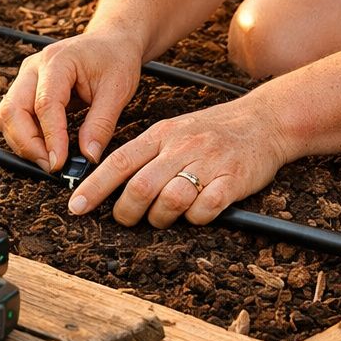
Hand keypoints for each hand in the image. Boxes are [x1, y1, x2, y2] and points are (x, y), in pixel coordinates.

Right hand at [0, 32, 143, 172]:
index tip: (60, 163)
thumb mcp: (118, 90)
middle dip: (27, 144)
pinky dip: (25, 136)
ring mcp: (26, 77)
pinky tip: (46, 147)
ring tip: (50, 159)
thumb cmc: (116, 59)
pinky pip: (14, 116)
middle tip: (52, 166)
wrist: (110, 42)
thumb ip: (101, 124)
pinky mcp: (26, 88)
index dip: (50, 138)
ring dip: (23, 142)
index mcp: (58, 61)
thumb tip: (88, 156)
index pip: (45, 104)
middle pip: (12, 110)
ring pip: (7, 115)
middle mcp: (34, 67)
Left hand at [65, 94, 292, 226]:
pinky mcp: (233, 181)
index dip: (94, 187)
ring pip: (170, 201)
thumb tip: (112, 182)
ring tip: (164, 217)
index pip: (119, 161)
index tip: (76, 207)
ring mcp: (208, 163)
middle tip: (127, 219)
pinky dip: (196, 218)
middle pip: (141, 187)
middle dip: (126, 211)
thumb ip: (146, 154)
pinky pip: (205, 208)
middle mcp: (181, 147)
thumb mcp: (174, 131)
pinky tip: (197, 212)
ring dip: (161, 218)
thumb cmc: (214, 131)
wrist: (264, 121)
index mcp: (162, 134)